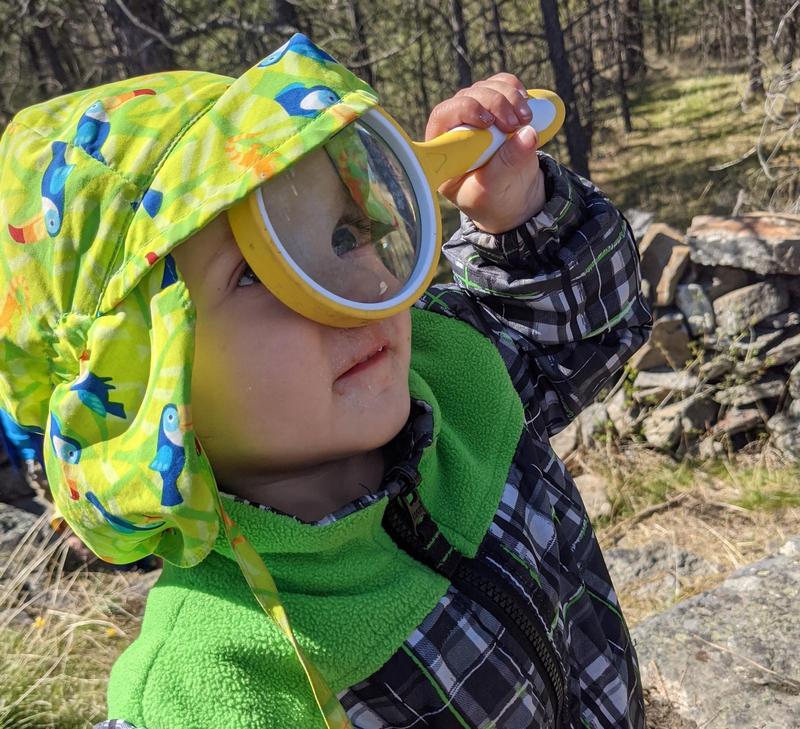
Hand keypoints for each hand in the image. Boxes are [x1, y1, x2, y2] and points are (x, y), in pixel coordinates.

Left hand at [425, 73, 545, 234]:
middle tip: (516, 124)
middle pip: (467, 96)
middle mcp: (454, 127)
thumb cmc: (492, 200)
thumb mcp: (496, 189)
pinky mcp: (495, 107)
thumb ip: (509, 163)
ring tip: (527, 118)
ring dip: (509, 96)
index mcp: (443, 150)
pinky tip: (527, 104)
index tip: (490, 123)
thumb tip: (529, 133)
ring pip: (486, 88)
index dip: (466, 110)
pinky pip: (502, 85)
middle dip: (495, 104)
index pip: (443, 116)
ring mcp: (474, 114)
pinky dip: (516, 90)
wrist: (512, 196)